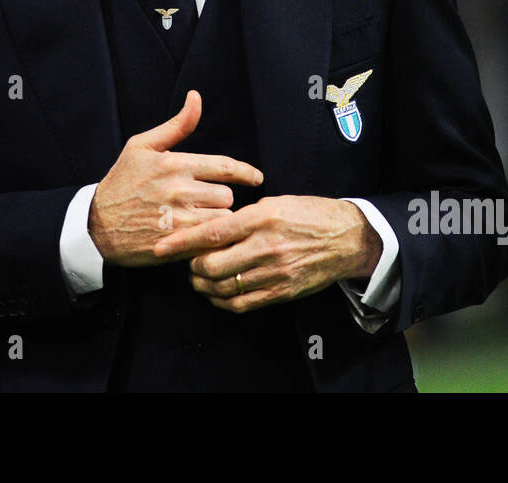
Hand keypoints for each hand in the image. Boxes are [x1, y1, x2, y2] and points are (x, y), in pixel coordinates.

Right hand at [89, 90, 263, 266]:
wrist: (95, 225)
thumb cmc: (122, 181)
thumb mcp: (142, 146)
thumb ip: (176, 125)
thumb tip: (196, 97)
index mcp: (175, 163)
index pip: (226, 167)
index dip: (247, 174)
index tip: (257, 178)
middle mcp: (179, 190)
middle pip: (227, 196)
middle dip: (222, 199)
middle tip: (210, 202)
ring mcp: (178, 219)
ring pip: (222, 220)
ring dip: (218, 221)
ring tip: (204, 220)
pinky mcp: (176, 244)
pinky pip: (209, 242)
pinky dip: (210, 240)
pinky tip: (202, 238)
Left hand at [152, 195, 381, 312]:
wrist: (346, 237)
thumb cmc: (308, 213)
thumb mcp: (275, 202)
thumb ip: (243, 215)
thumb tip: (210, 225)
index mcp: (261, 218)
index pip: (212, 232)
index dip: (182, 242)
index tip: (161, 247)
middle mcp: (266, 246)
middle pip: (212, 266)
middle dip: (192, 267)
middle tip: (187, 262)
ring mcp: (274, 272)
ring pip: (224, 288)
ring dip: (204, 286)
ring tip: (198, 278)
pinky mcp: (282, 291)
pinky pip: (243, 304)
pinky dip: (223, 301)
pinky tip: (218, 293)